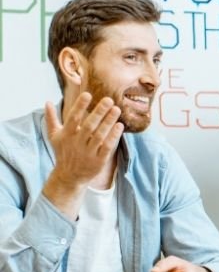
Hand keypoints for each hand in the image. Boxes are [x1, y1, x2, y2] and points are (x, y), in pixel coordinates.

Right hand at [43, 93, 123, 216]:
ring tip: (116, 109)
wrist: (69, 177)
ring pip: (99, 135)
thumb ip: (51, 119)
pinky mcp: (98, 161)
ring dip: (108, 122)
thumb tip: (46, 102)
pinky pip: (107, 147)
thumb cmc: (63, 152)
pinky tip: (120, 126)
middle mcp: (77, 143)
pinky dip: (113, 137)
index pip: (73, 118)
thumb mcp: (55, 136)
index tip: (87, 94)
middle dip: (99, 112)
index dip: (80, 106)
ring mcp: (88, 153)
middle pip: (89, 126)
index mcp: (66, 135)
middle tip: (109, 99)